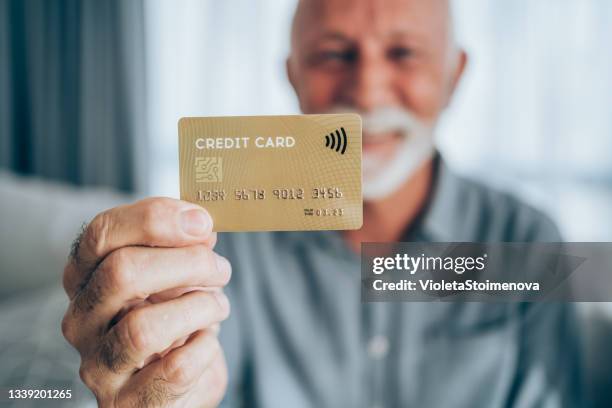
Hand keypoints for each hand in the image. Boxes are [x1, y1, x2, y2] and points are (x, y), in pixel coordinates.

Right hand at [61, 198, 230, 406]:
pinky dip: (204, 348)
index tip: (200, 222)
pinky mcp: (129, 401)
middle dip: (187, 263)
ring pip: (144, 328)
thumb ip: (178, 248)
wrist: (172, 388)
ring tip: (218, 306)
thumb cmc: (171, 323)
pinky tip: (207, 340)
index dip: (154, 219)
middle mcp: (82, 321)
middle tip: (219, 269)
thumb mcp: (171, 278)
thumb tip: (197, 224)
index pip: (100, 234)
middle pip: (122, 273)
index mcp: (86, 279)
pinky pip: (176, 368)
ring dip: (198, 308)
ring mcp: (100, 365)